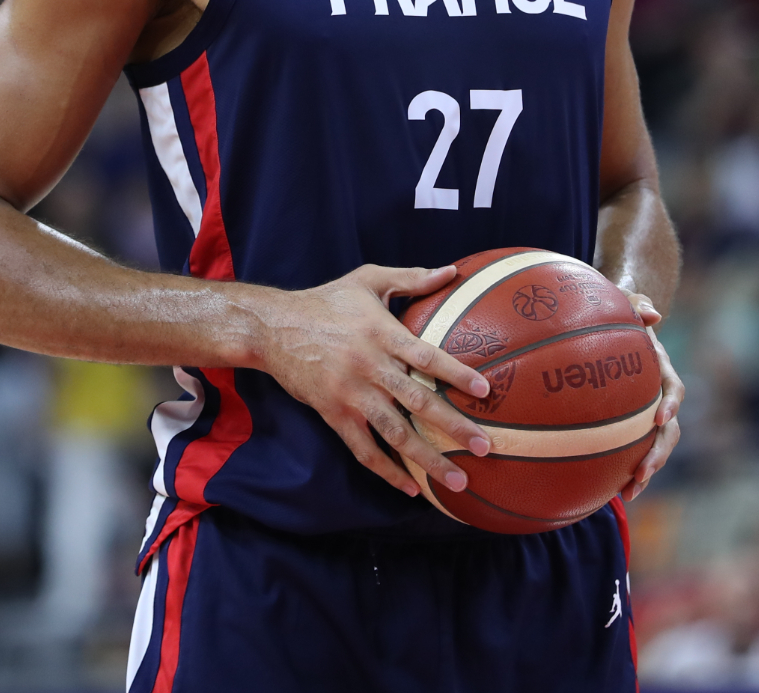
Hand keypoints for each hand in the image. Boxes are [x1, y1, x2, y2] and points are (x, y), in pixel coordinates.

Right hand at [252, 264, 494, 497]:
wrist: (274, 328)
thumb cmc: (326, 301)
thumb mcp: (367, 280)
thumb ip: (411, 277)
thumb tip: (452, 271)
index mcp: (382, 334)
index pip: (427, 357)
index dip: (456, 374)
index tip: (484, 391)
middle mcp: (370, 367)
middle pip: (419, 402)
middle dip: (454, 427)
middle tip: (484, 447)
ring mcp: (352, 395)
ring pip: (396, 434)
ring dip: (428, 459)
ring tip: (457, 479)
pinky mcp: (335, 414)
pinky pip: (364, 449)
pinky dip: (388, 471)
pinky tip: (411, 488)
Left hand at [621, 290, 682, 502]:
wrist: (620, 325)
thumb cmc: (621, 311)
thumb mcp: (628, 300)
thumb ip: (638, 303)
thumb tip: (652, 313)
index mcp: (661, 369)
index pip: (673, 388)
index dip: (670, 404)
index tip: (659, 418)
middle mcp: (659, 395)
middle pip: (670, 429)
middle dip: (659, 453)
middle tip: (643, 471)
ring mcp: (647, 413)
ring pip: (657, 446)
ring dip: (648, 470)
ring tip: (630, 492)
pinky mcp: (632, 425)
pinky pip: (635, 450)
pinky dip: (628, 471)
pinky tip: (612, 492)